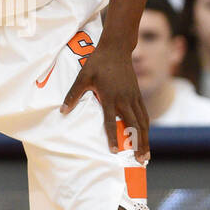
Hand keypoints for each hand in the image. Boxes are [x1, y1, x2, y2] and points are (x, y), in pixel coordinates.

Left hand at [60, 44, 148, 160]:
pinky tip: (146, 138)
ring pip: (143, 122)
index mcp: (110, 96)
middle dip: (138, 144)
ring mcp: (133, 97)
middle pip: (134, 126)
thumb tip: (63, 111)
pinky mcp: (138, 95)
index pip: (111, 121)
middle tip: (140, 160)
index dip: (112, 137)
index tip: (114, 152)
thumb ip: (74, 95)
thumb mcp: (83, 77)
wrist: (116, 48)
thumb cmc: (97, 63)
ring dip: (145, 140)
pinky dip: (146, 128)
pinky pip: (144, 114)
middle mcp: (124, 99)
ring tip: (146, 155)